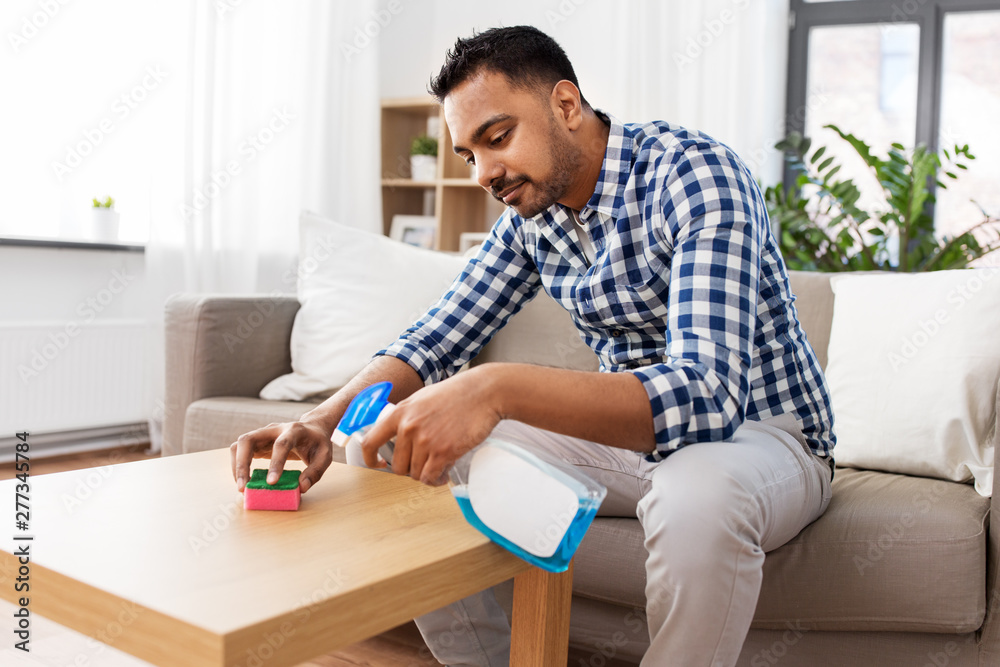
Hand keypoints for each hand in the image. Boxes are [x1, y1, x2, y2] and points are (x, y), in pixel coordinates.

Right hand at [230, 420, 333, 493]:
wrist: (312, 428)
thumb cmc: (317, 443)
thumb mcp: (325, 456)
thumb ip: (315, 472)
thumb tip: (301, 488)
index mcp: (294, 431)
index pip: (281, 444)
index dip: (275, 463)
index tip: (271, 483)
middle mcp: (273, 429)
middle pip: (248, 439)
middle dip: (242, 464)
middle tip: (243, 487)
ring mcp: (262, 434)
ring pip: (239, 445)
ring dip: (236, 466)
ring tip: (242, 487)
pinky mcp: (256, 442)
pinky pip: (239, 451)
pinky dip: (237, 466)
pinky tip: (244, 481)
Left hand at [362, 366, 502, 485]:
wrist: (483, 393)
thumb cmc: (456, 394)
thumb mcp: (421, 398)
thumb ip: (406, 416)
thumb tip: (396, 437)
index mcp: (400, 413)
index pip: (370, 442)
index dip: (370, 458)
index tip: (378, 464)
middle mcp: (408, 427)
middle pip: (397, 466)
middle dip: (410, 468)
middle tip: (424, 463)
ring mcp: (425, 440)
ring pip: (415, 474)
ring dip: (426, 474)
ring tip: (438, 467)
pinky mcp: (443, 451)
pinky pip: (430, 477)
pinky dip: (436, 480)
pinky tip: (443, 475)